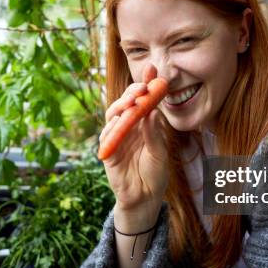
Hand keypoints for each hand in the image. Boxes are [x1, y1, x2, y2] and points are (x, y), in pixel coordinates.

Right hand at [100, 64, 168, 230]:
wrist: (146, 198)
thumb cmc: (155, 173)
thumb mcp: (159, 151)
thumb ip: (154, 133)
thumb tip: (151, 111)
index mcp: (142, 123)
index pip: (142, 100)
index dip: (145, 84)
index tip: (152, 69)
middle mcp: (128, 127)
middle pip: (124, 103)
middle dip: (131, 92)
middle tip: (141, 87)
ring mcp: (116, 138)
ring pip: (113, 116)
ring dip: (120, 107)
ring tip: (131, 101)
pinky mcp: (108, 152)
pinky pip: (107, 136)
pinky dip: (113, 128)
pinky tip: (120, 121)